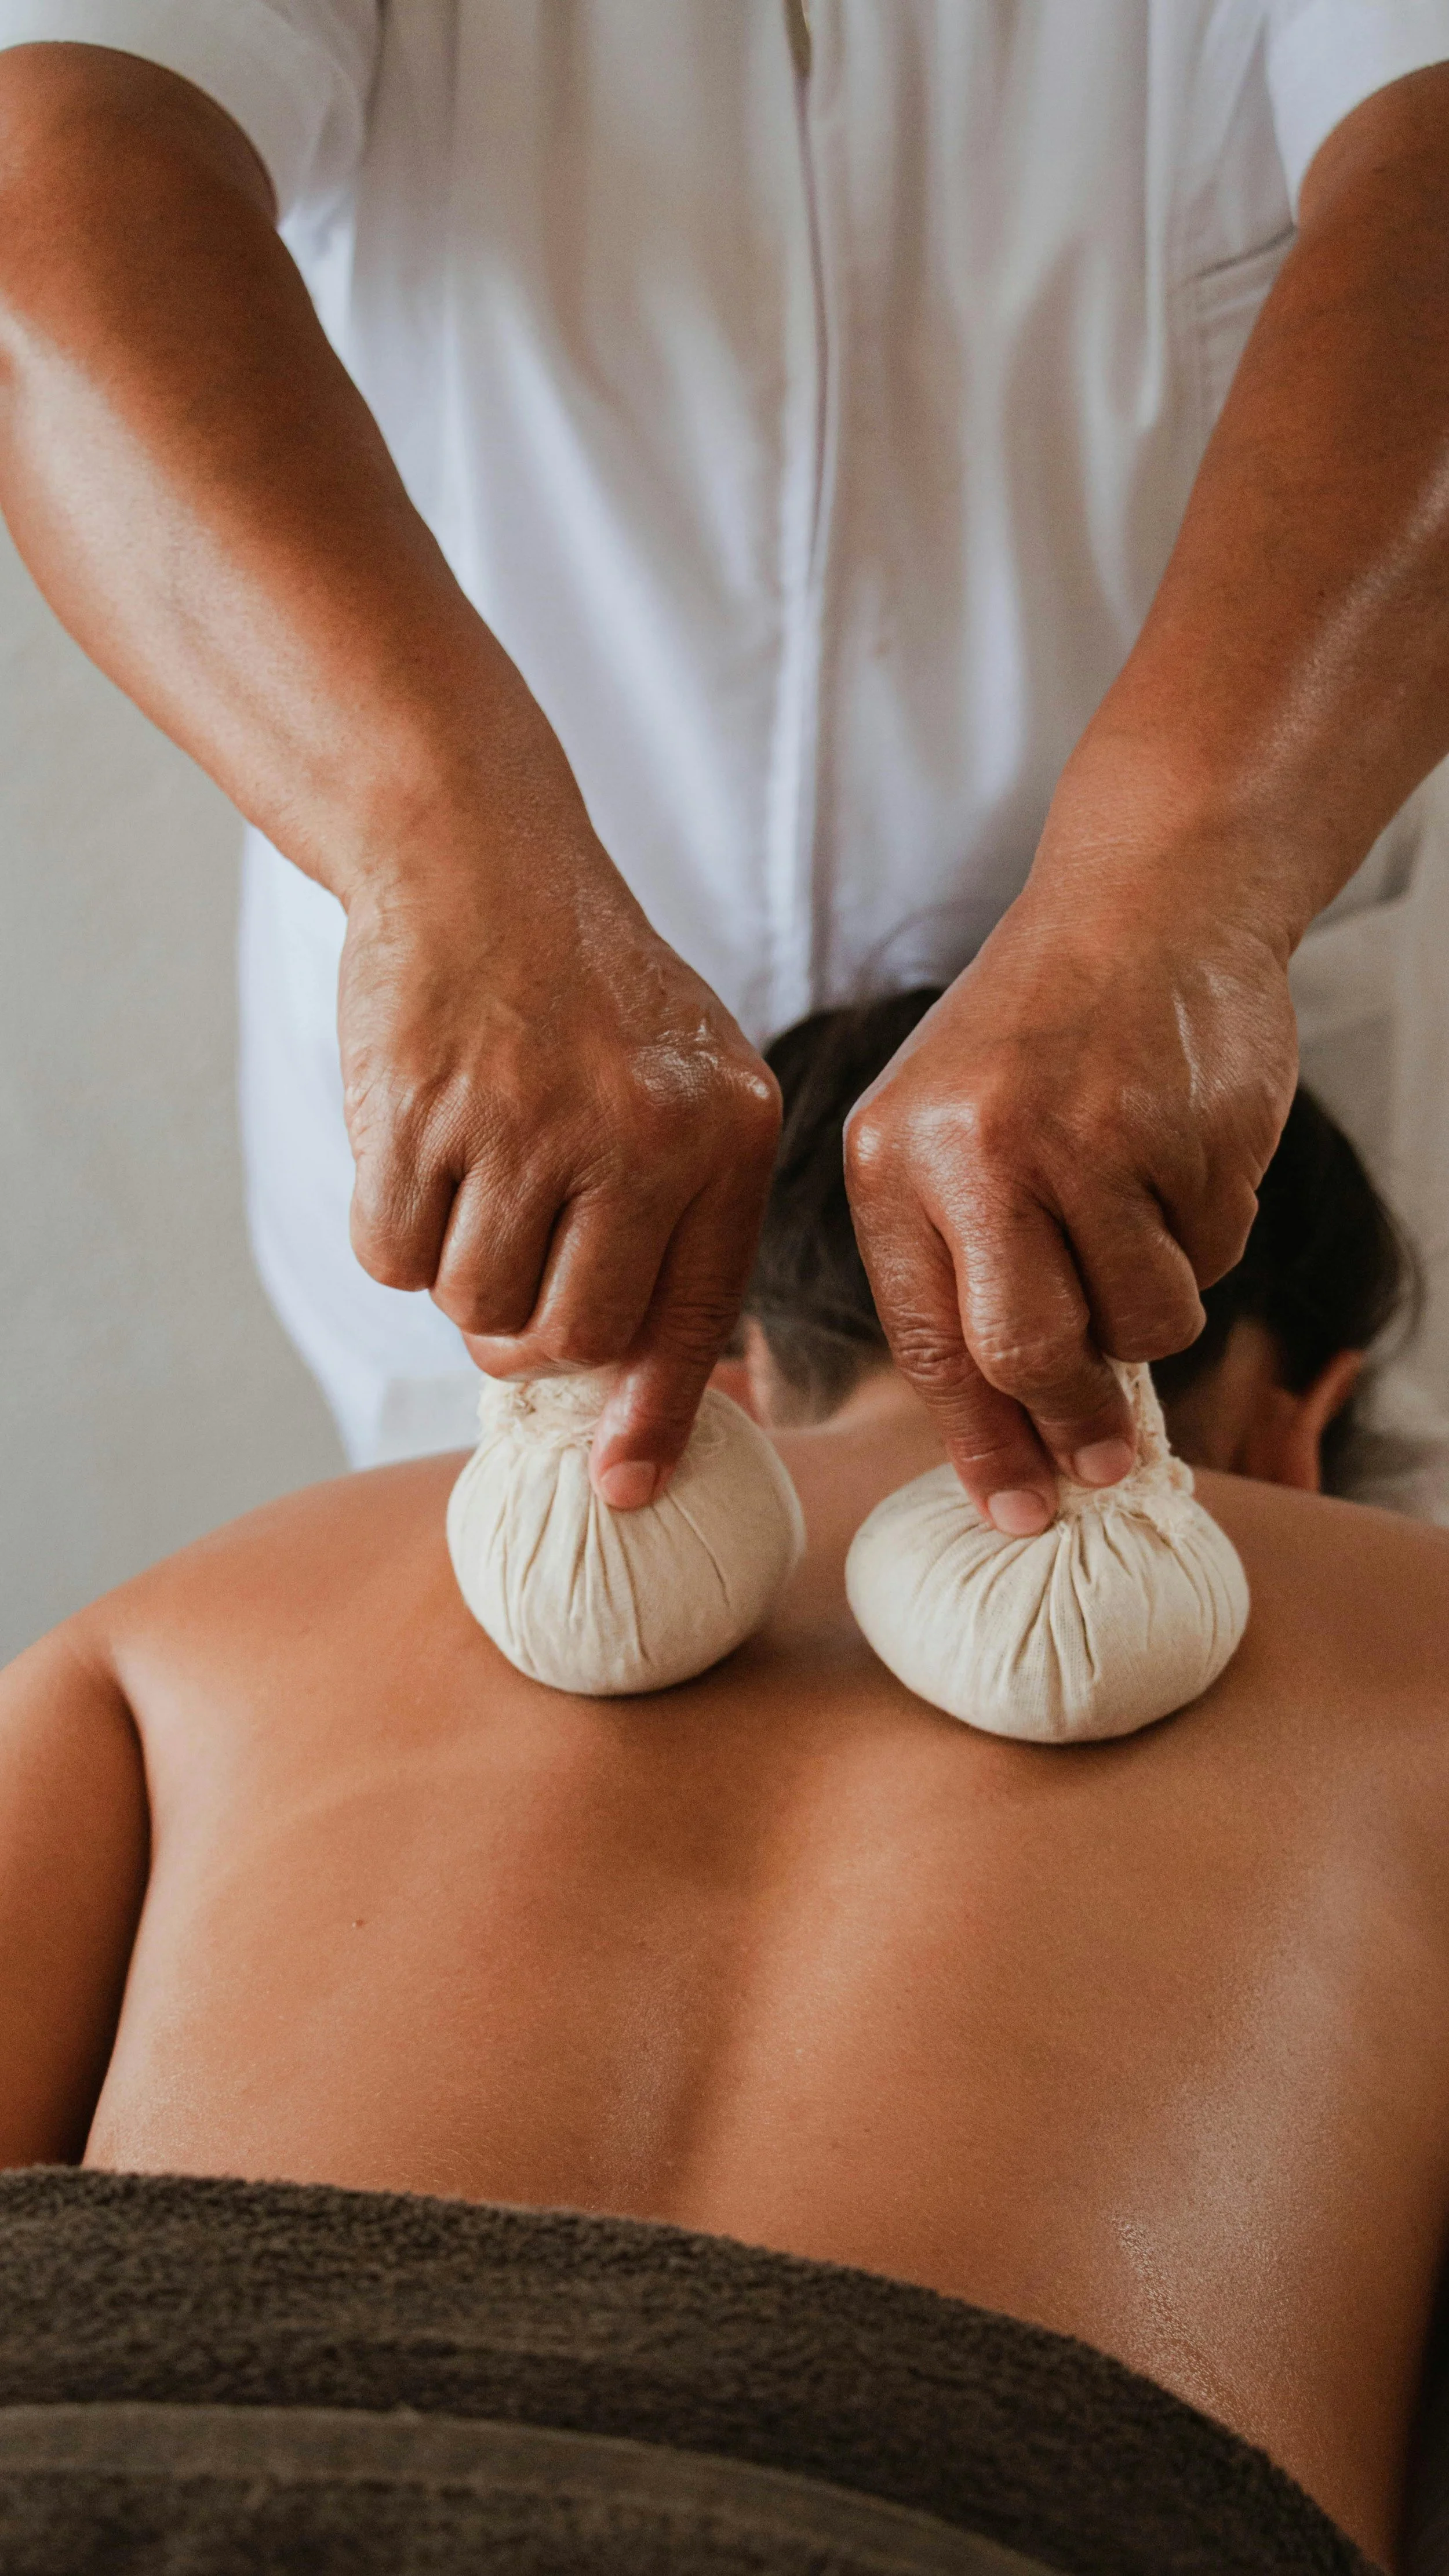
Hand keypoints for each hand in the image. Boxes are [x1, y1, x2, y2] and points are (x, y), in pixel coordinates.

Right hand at [338, 842, 779, 1506]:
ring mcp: (528, 1121)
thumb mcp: (682, 1080)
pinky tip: (417, 1153)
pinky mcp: (421, 1112)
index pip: (693, 1313)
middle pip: (575, 1337)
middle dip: (531, 1338)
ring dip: (459, 1277)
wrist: (476, 853)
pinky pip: (392, 1258)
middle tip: (512, 1270)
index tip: (623, 1488)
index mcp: (724, 1128)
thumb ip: (680, 1221)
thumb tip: (650, 1397)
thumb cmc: (583, 991)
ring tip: (470, 1184)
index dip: (655, 1416)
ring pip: (476, 1308)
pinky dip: (393, 1234)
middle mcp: (641, 1130)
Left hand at [843, 851, 1297, 1531]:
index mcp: (897, 1158)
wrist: (1146, 902)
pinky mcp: (1193, 1132)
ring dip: (1157, 1307)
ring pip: (1147, 1318)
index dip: (982, 1445)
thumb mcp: (948, 1135)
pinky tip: (1180, 1154)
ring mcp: (1093, 1138)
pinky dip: (1208, 1234)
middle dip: (1077, 1420)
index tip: (1020, 1516)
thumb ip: (961, 1272)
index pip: (931, 1342)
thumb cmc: (1037, 1041)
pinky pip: (1217, 1255)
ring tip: (1138, 1219)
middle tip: (1108, 1461)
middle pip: (1033, 1350)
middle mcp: (983, 1150)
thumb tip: (1019, 1439)